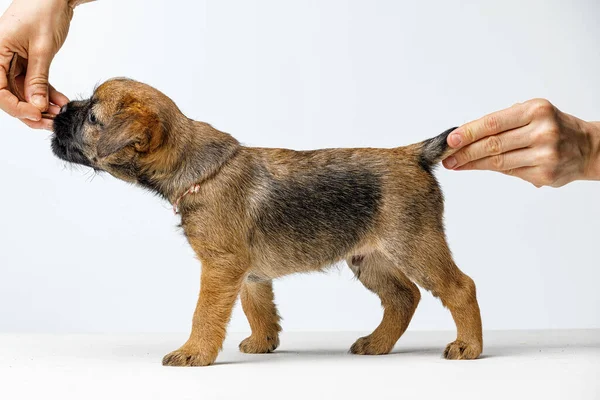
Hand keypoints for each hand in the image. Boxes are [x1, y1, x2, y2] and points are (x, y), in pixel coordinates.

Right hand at [0, 0, 73, 129]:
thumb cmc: (44, 11)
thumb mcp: (42, 48)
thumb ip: (38, 79)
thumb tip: (36, 106)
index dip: (15, 107)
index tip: (35, 114)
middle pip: (9, 94)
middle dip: (30, 110)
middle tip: (50, 121)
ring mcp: (12, 60)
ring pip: (22, 92)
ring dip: (41, 104)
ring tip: (59, 113)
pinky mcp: (26, 61)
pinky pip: (33, 83)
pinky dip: (46, 93)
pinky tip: (60, 102)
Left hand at [442, 99, 599, 187]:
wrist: (588, 147)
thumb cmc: (553, 127)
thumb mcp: (532, 114)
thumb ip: (502, 123)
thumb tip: (464, 135)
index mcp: (536, 110)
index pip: (493, 123)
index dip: (469, 132)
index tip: (450, 139)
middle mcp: (543, 131)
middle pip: (493, 144)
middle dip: (465, 151)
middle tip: (446, 156)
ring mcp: (545, 155)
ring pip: (498, 161)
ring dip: (472, 163)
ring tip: (454, 164)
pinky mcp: (545, 174)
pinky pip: (509, 172)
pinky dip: (490, 169)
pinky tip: (477, 167)